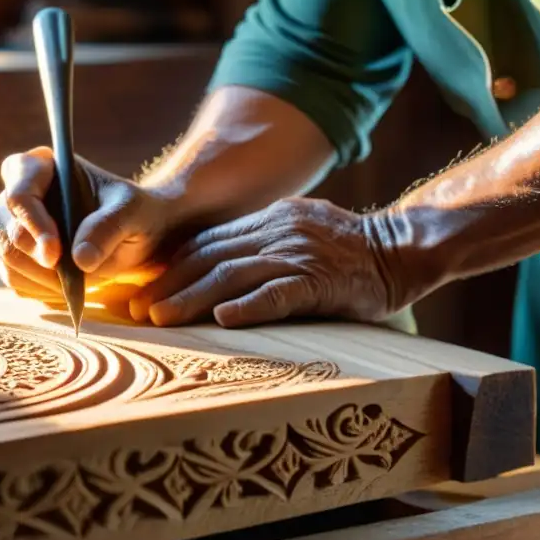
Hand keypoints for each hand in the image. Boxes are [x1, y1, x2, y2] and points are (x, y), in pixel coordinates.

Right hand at [0, 146, 178, 306]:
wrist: (136, 234)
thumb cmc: (133, 211)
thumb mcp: (132, 211)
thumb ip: (108, 227)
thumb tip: (81, 258)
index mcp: (41, 166)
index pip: (20, 192)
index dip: (32, 223)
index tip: (55, 253)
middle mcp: (19, 192)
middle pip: (3, 227)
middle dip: (36, 258)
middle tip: (72, 278)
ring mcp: (12, 225)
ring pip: (6, 257)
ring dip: (41, 279)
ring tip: (79, 281)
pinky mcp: (16, 255)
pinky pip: (14, 279)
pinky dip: (40, 290)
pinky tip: (68, 287)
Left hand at [129, 197, 407, 327]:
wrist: (403, 249)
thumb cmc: (351, 253)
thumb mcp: (300, 236)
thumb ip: (263, 247)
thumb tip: (221, 275)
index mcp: (269, 220)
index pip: (207, 243)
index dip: (171, 267)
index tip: (142, 289)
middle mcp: (277, 231)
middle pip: (210, 257)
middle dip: (168, 284)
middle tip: (136, 310)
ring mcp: (298, 254)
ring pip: (233, 274)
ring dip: (192, 297)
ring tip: (162, 318)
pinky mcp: (322, 280)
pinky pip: (279, 293)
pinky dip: (249, 306)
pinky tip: (223, 320)